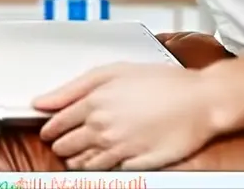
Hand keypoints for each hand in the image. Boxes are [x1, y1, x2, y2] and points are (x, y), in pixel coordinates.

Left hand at [34, 63, 218, 170]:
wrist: (201, 102)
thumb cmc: (163, 82)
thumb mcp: (113, 72)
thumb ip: (72, 87)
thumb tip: (42, 100)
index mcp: (94, 103)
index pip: (56, 124)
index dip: (50, 128)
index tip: (49, 129)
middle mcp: (102, 129)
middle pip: (66, 146)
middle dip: (62, 143)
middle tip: (64, 140)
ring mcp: (119, 149)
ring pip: (83, 163)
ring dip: (77, 158)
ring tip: (80, 152)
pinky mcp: (136, 164)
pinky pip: (108, 171)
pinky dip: (101, 167)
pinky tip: (104, 158)